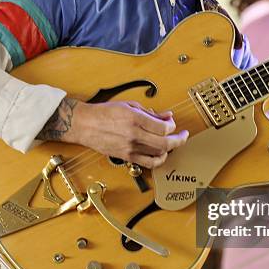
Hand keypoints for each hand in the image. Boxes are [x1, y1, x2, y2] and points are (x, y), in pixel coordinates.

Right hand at [41, 98, 188, 168]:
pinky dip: (159, 160)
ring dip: (170, 149)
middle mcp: (134, 135)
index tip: (171, 122)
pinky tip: (162, 154)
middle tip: (183, 135)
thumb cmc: (104, 112)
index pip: (164, 128)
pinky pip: (149, 163)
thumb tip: (167, 116)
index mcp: (135, 119)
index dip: (172, 126)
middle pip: (166, 143)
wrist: (84, 124)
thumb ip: (150, 112)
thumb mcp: (129, 105)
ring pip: (159, 154)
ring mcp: (130, 148)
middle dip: (179, 139)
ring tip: (172, 143)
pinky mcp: (127, 157)